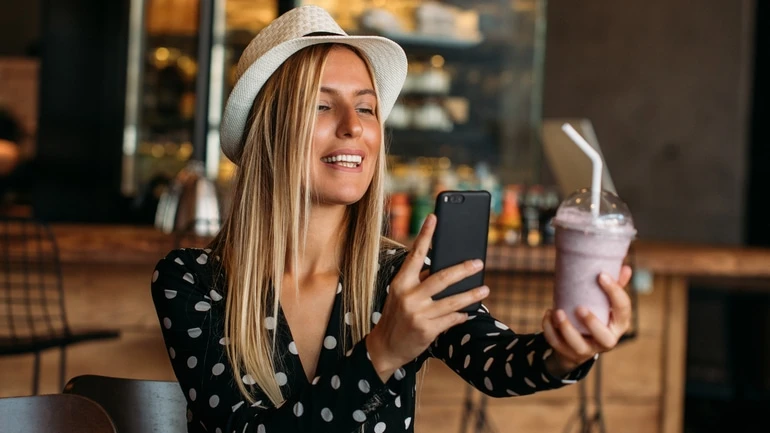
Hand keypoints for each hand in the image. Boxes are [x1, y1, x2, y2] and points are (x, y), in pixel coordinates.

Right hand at [366, 214, 489, 381]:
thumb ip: (419, 281)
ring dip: (471, 295)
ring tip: (485, 289)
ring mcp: (417, 314)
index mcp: (400, 282)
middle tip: (479, 262)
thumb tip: (447, 269)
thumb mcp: (401, 295)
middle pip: (441, 278)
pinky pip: (451, 319)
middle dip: (463, 269)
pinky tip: (468, 312)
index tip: (434, 217)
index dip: (425, 235)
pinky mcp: (426, 330)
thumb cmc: (397, 317)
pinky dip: (461, 315)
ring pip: (452, 301)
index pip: (415, 254)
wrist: (384, 348)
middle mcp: (408, 296)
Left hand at [542, 266, 632, 376]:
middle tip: (579, 307)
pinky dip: (549, 330)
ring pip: (578, 346)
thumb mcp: (606, 304)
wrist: (577, 344)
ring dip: (566, 328)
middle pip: (605, 339)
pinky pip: (557, 344)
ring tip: (556, 311)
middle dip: (592, 323)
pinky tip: (547, 314)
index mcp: (618, 325)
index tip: (601, 275)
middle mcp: (606, 341)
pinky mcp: (568, 353)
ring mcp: (587, 350)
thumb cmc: (596, 315)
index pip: (623, 310)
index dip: (615, 292)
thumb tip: (625, 268)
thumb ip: (614, 288)